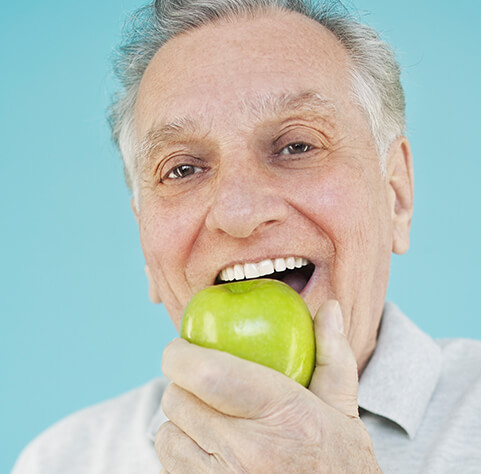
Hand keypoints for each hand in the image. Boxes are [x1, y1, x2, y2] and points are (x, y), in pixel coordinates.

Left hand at [156, 300, 380, 472]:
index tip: (182, 347)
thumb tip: (329, 308)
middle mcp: (246, 451)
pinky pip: (170, 463)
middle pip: (178, 400)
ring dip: (181, 419)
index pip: (208, 374)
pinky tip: (211, 449)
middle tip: (202, 382)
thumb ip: (332, 355)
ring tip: (210, 419)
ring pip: (167, 434)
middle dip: (182, 383)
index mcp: (280, 412)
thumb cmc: (338, 463)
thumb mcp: (342, 409)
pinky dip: (182, 449)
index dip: (181, 355)